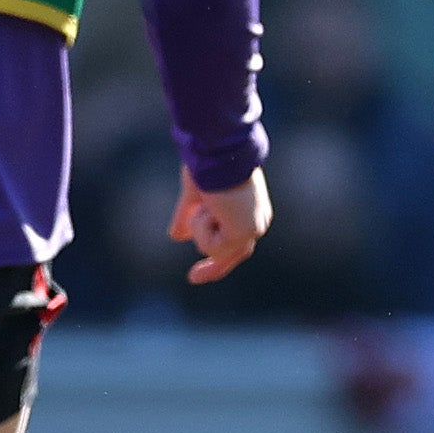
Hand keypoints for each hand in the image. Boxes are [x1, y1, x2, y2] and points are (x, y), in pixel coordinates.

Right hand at [167, 166, 271, 284]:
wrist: (217, 153)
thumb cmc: (208, 165)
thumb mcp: (194, 197)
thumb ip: (187, 217)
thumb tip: (176, 237)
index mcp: (250, 212)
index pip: (236, 244)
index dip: (218, 260)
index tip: (195, 275)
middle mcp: (257, 222)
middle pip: (233, 255)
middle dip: (212, 270)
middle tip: (192, 279)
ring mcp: (253, 229)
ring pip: (213, 250)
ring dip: (199, 226)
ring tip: (205, 202)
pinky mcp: (245, 233)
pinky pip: (211, 247)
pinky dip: (201, 226)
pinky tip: (210, 206)